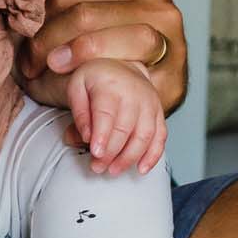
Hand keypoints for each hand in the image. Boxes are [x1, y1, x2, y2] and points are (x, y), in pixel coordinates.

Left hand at [16, 0, 185, 141]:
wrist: (147, 72)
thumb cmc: (112, 23)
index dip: (41, 11)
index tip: (23, 29)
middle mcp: (163, 10)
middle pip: (86, 17)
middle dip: (47, 38)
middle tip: (28, 60)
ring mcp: (172, 46)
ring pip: (106, 45)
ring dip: (66, 60)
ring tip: (47, 69)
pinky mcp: (172, 83)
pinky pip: (126, 82)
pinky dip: (93, 87)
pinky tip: (74, 86)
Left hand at [66, 58, 167, 174]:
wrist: (119, 67)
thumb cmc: (95, 81)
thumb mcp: (76, 88)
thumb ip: (79, 112)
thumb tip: (86, 136)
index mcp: (111, 84)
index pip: (107, 114)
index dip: (102, 136)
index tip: (96, 153)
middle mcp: (135, 93)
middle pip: (125, 129)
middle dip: (111, 153)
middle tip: (97, 167)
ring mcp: (150, 103)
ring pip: (144, 136)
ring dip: (129, 158)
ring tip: (114, 170)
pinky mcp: (159, 113)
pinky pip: (160, 137)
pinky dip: (153, 155)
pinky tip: (141, 169)